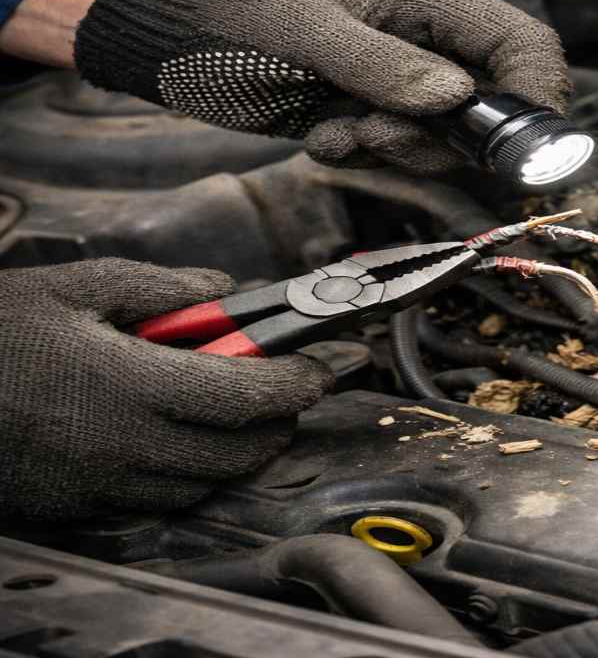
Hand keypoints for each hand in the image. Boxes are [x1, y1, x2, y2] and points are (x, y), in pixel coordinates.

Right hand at [0, 259, 332, 520]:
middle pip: (244, 451)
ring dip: (239, 450)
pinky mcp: (80, 509)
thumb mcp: (74, 286)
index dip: (301, 382)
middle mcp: (127, 448)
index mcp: (132, 385)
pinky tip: (179, 438)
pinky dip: (191, 473)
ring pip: (208, 482)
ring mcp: (103, 487)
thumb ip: (161, 288)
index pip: (252, 396)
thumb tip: (222, 290)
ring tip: (234, 409)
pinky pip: (162, 502)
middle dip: (281, 420)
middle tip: (288, 388)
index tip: (324, 367)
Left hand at [8, 0, 569, 173]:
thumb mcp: (306, 38)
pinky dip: (368, 154)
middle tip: (382, 135)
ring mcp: (399, 78)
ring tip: (340, 131)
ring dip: (398, 150)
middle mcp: (423, 39)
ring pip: (446, 138)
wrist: (172, 44)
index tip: (512, 145)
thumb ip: (383, 66)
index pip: (519, 40)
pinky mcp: (374, 110)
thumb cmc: (231, 19)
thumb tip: (455, 98)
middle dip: (443, 138)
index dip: (534, 93)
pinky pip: (402, 150)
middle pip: (490, 103)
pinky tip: (323, 135)